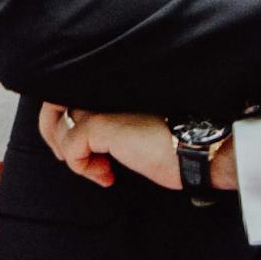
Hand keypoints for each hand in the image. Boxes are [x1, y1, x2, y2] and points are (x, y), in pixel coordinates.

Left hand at [39, 102, 230, 195]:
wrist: (205, 147)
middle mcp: (106, 86)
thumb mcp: (140, 124)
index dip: (67, 117)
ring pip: (58, 122)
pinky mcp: (103, 124)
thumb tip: (87, 135)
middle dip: (55, 132)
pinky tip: (108, 175)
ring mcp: (103, 103)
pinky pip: (71, 146)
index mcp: (115, 84)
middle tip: (75, 158)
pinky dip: (82, 166)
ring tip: (95, 168)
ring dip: (68, 151)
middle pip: (55, 100)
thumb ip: (114, 119)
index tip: (83, 147)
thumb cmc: (182, 140)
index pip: (72, 90)